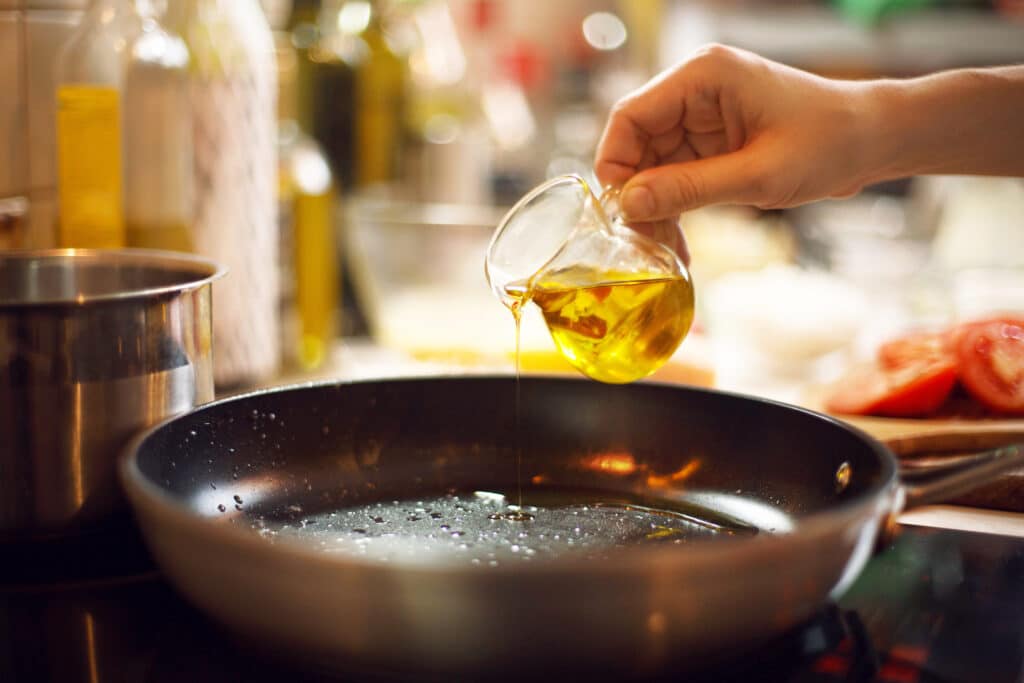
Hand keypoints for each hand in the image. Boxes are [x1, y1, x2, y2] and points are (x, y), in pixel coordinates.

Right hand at [595, 44, 874, 221]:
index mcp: (702, 76)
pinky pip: (675, 175)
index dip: (615, 164)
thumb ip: (689, 188)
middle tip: (642, 243)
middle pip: (636, 144)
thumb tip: (629, 205)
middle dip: (635, 195)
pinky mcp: (711, 141)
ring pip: (651, 166)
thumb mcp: (757, 175)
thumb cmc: (828, 143)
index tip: (619, 211)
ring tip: (664, 251)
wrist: (873, 140)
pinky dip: (674, 208)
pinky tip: (678, 242)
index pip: (630, 115)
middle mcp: (694, 90)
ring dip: (654, 208)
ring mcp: (701, 116)